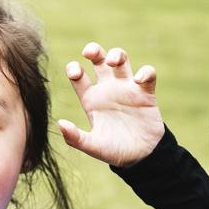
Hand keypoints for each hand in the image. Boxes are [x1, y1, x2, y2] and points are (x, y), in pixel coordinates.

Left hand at [58, 43, 163, 167]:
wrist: (141, 157)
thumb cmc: (114, 150)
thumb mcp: (93, 146)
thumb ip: (76, 138)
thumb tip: (60, 124)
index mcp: (91, 99)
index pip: (79, 77)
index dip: (74, 69)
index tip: (74, 71)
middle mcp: (107, 89)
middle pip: (99, 60)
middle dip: (94, 50)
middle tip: (89, 52)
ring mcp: (127, 88)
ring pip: (122, 60)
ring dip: (117, 54)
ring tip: (113, 61)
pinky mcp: (146, 93)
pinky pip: (148, 74)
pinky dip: (145, 72)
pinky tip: (139, 80)